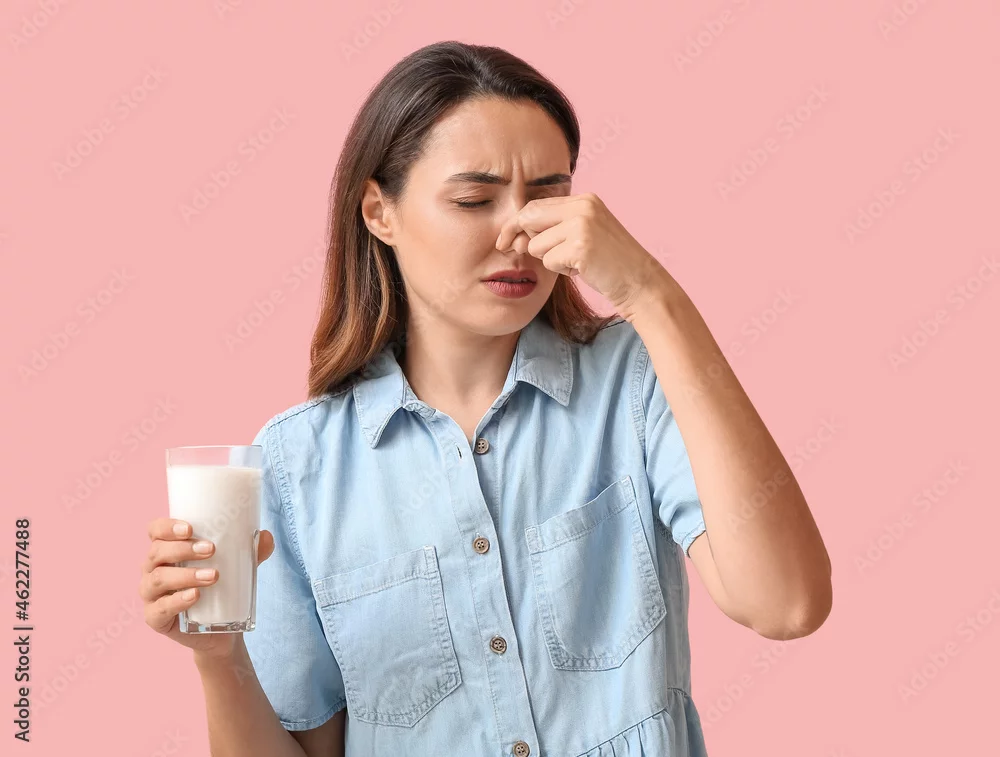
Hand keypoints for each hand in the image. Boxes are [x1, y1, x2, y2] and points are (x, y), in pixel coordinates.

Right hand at [139, 518, 274, 660]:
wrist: (221, 630)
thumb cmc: (221, 588)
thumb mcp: (237, 567)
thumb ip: (251, 551)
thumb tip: (267, 536)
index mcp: (167, 550)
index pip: (155, 531)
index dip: (167, 527)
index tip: (191, 528)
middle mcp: (153, 570)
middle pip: (157, 553)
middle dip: (183, 549)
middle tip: (211, 550)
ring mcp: (151, 595)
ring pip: (159, 579)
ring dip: (186, 575)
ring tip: (213, 576)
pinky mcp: (155, 619)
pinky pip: (160, 609)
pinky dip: (177, 600)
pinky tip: (195, 596)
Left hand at [494, 192, 670, 320]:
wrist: (640, 282)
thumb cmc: (609, 264)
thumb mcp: (583, 236)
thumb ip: (555, 228)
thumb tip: (514, 236)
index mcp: (584, 200)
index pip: (536, 206)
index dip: (516, 224)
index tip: (504, 241)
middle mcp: (583, 206)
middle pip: (529, 218)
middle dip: (520, 239)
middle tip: (526, 253)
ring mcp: (582, 225)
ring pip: (536, 244)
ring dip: (551, 260)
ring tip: (577, 263)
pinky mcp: (581, 246)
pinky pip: (549, 261)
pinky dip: (561, 271)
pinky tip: (582, 270)